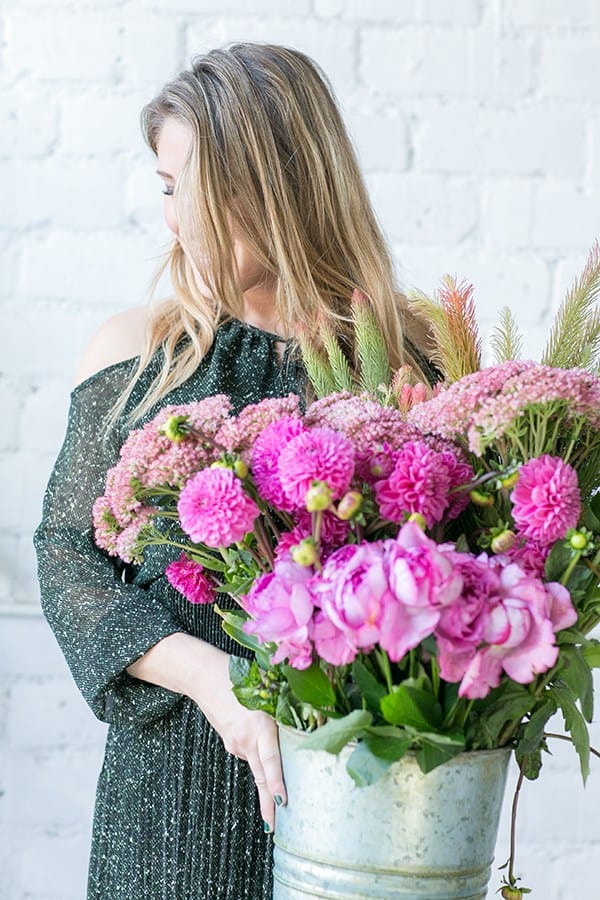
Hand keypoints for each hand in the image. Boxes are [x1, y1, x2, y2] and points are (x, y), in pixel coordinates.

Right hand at [188, 645, 286, 831]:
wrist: (203, 675)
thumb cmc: (239, 675)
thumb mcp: (266, 689)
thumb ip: (283, 709)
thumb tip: (306, 723)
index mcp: (259, 725)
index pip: (270, 760)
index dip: (277, 782)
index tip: (284, 801)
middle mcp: (246, 739)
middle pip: (260, 777)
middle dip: (268, 804)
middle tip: (275, 827)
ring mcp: (235, 743)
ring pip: (257, 764)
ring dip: (268, 776)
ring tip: (278, 786)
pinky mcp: (230, 741)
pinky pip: (249, 752)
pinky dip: (257, 753)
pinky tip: (256, 736)